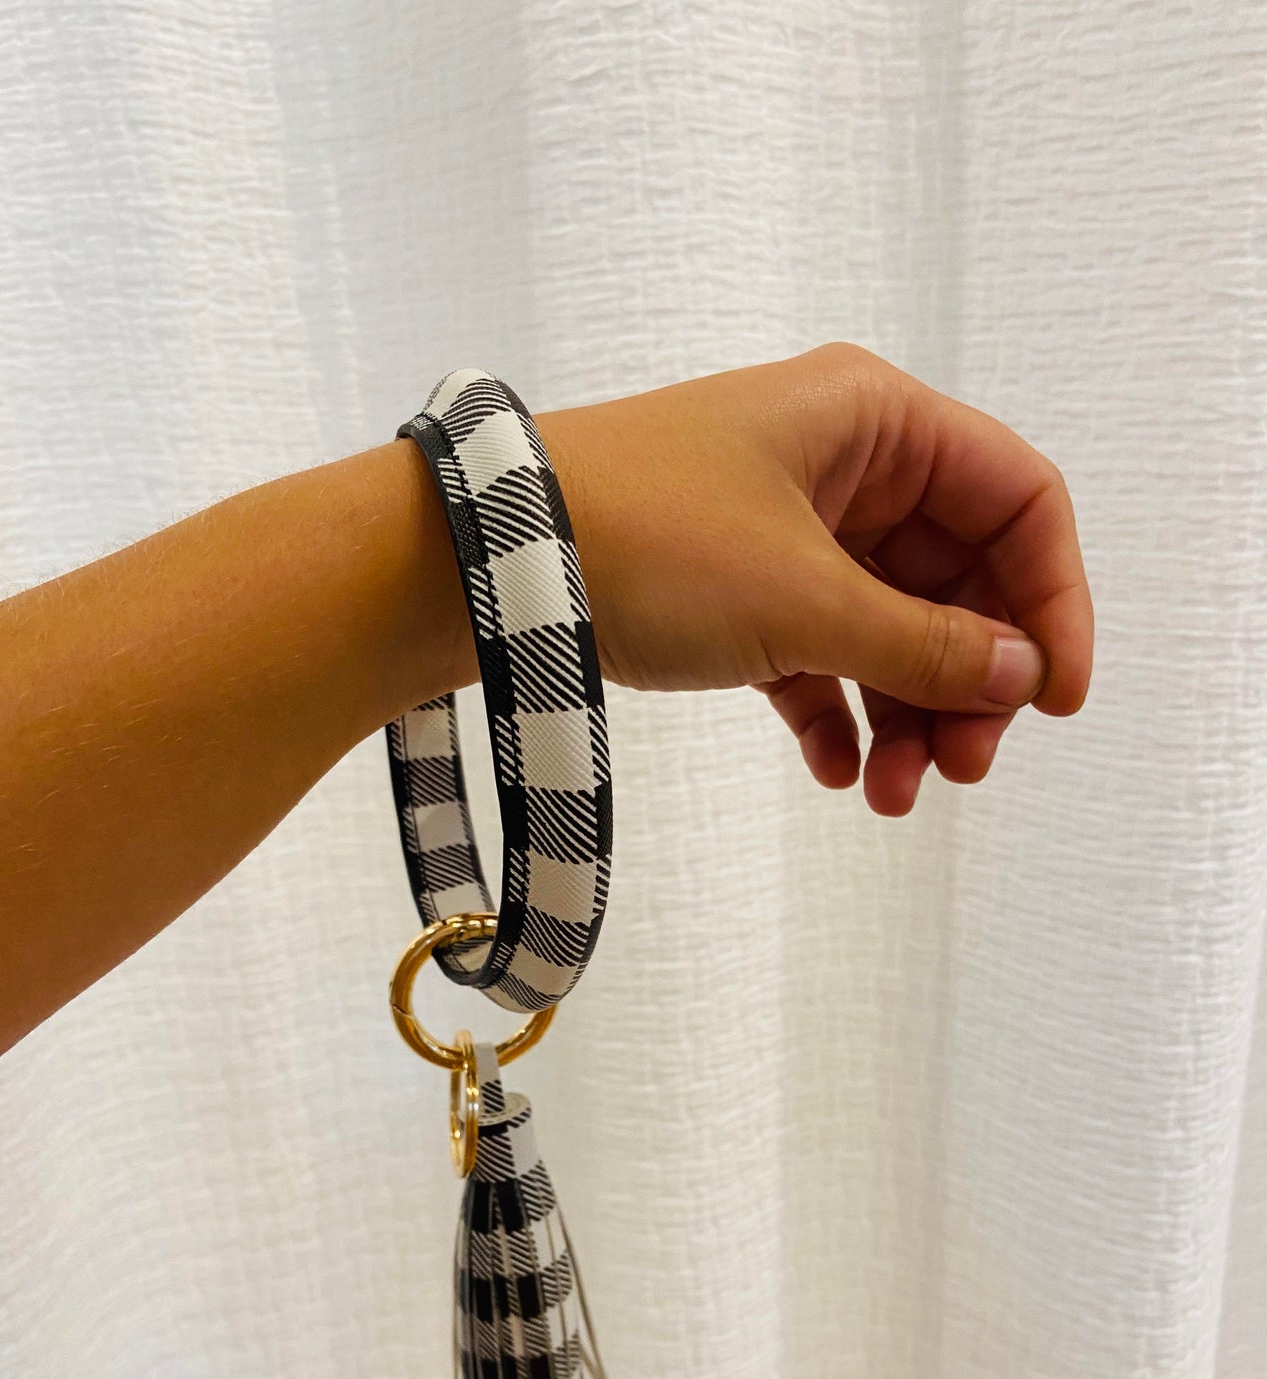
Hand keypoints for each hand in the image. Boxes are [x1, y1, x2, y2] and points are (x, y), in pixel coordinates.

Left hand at [535, 343, 1091, 815]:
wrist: (481, 568)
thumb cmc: (643, 542)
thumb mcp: (804, 600)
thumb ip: (926, 644)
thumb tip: (1022, 674)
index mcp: (874, 420)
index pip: (1016, 499)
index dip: (1054, 601)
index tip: (1056, 702)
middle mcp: (840, 462)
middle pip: (958, 576)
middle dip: (970, 680)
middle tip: (962, 771)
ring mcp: (786, 525)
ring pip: (888, 625)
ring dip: (907, 714)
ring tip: (896, 799)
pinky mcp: (736, 587)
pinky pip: (818, 653)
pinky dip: (836, 713)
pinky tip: (837, 775)